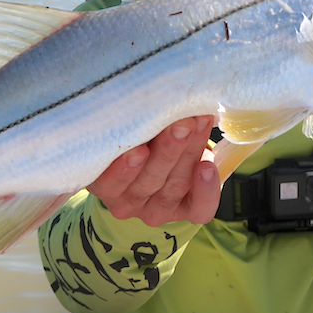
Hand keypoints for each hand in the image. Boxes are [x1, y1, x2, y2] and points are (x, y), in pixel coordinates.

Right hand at [87, 116, 220, 225]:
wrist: (163, 146)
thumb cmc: (140, 133)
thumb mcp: (129, 128)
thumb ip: (132, 122)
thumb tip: (150, 99)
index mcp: (104, 183)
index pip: (109, 183)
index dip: (123, 169)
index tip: (139, 148)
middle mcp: (127, 202)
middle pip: (149, 181)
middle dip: (167, 150)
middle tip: (181, 124)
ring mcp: (156, 210)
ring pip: (175, 186)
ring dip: (190, 153)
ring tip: (199, 125)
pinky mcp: (185, 213)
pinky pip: (199, 210)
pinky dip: (207, 189)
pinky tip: (208, 167)